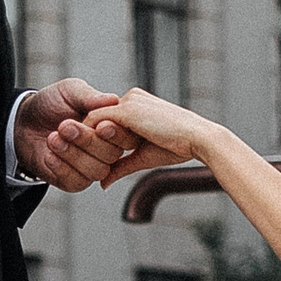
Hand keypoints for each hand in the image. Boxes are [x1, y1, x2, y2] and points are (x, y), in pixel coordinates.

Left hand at [14, 79, 140, 194]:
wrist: (23, 121)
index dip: (116, 133)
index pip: (128, 136)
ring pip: (96, 170)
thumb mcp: (69, 91)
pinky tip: (49, 155)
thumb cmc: (51, 104)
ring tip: (53, 138)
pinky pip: (77, 181)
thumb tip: (113, 99)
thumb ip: (90, 96)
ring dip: (73, 154)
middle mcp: (106, 149)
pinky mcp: (74, 182)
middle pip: (112, 154)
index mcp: (112, 126)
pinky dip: (62, 168)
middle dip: (87, 141)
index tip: (99, 125)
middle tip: (64, 126)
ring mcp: (92, 167)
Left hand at [92, 86, 215, 179]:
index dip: (97, 139)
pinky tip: (90, 153)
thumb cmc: (178, 147)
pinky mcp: (127, 110)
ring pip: (95, 119)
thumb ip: (122, 166)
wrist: (198, 139)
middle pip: (98, 117)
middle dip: (89, 139)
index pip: (106, 118)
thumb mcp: (144, 157)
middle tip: (81, 157)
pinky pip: (97, 120)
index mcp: (137, 104)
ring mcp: (128, 102)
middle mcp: (131, 98)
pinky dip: (89, 136)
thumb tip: (103, 183)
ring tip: (85, 157)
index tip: (91, 158)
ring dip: (88, 139)